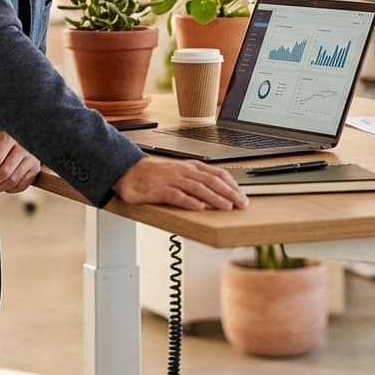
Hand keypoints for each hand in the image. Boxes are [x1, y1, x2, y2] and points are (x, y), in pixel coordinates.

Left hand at [0, 130, 40, 193]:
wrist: (29, 137)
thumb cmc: (8, 139)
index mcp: (9, 138)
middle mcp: (23, 148)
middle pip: (4, 172)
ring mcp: (31, 159)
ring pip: (13, 180)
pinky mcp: (35, 169)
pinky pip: (22, 185)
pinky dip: (10, 190)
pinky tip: (2, 187)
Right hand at [113, 158, 248, 209]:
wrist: (131, 173)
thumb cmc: (157, 175)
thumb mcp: (182, 173)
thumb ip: (199, 180)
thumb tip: (220, 192)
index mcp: (192, 167)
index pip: (218, 173)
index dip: (232, 185)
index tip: (243, 196)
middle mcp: (185, 171)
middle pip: (212, 181)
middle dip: (229, 193)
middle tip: (241, 204)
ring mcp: (172, 180)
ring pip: (198, 188)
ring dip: (215, 197)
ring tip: (227, 207)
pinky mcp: (160, 190)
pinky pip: (177, 196)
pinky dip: (189, 201)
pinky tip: (199, 208)